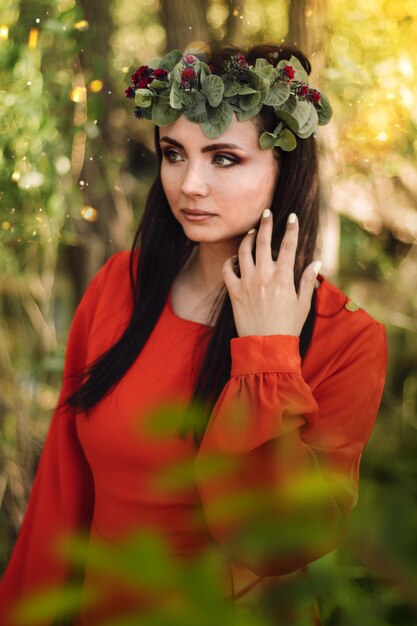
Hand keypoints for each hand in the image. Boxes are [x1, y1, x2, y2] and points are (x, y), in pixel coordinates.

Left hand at [222, 210, 320, 337]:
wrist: (266, 346)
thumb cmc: (287, 327)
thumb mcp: (303, 304)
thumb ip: (307, 281)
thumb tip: (315, 262)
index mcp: (283, 278)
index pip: (289, 245)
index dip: (291, 228)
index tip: (291, 217)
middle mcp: (264, 276)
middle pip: (264, 241)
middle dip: (266, 223)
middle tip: (267, 213)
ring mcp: (247, 283)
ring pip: (244, 251)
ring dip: (248, 238)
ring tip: (252, 233)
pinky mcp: (234, 292)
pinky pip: (227, 269)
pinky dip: (230, 261)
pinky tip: (236, 258)